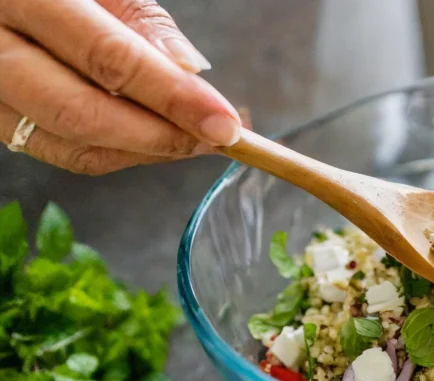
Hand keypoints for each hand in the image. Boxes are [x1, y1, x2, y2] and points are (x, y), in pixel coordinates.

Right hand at [0, 0, 239, 174]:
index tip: (223, 121)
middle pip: (81, 113)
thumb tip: (189, 70)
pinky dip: (112, 153)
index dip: (171, 96)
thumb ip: (140, 20)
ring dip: (141, 151)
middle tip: (215, 138)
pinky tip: (150, 140)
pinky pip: (54, 150)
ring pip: (68, 143)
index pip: (108, 58)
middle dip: (159, 136)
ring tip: (192, 140)